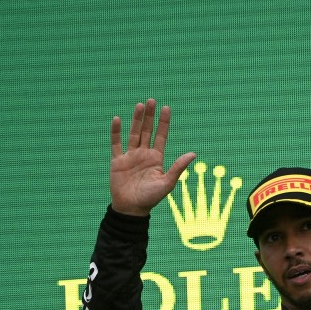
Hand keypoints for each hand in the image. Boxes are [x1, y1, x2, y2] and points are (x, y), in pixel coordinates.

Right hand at [110, 99, 195, 215]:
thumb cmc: (151, 198)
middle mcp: (144, 154)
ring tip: (140, 105)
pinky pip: (116, 144)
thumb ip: (178, 167)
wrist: (131, 209)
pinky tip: (117, 119)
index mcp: (156, 158)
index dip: (163, 122)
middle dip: (150, 116)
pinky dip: (116, 132)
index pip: (161, 136)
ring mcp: (130, 156)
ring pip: (133, 133)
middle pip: (147, 131)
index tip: (166, 108)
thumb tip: (194, 153)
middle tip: (152, 100)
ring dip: (137, 120)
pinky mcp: (117, 161)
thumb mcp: (167, 182)